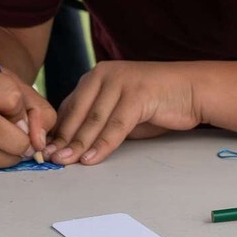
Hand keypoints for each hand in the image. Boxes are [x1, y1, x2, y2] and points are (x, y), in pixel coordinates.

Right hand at [0, 65, 57, 167]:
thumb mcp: (20, 88)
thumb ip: (39, 112)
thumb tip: (37, 144)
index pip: (10, 100)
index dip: (24, 113)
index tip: (24, 115)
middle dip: (20, 142)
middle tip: (29, 145)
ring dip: (10, 158)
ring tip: (17, 150)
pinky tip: (1, 152)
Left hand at [49, 61, 200, 164]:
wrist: (190, 90)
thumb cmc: (154, 103)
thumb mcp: (119, 111)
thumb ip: (97, 122)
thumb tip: (71, 146)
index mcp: (96, 76)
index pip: (69, 107)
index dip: (58, 131)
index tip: (46, 151)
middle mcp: (104, 74)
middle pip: (78, 113)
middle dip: (64, 139)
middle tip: (50, 160)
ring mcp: (121, 81)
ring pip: (94, 119)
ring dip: (79, 144)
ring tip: (66, 162)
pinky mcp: (138, 93)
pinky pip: (116, 124)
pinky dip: (103, 144)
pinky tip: (93, 158)